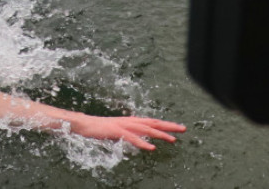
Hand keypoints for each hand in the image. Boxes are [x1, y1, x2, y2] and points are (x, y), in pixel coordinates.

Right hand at [70, 115, 185, 150]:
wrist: (85, 124)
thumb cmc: (101, 128)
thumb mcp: (119, 130)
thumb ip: (131, 133)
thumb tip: (141, 137)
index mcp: (132, 121)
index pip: (153, 121)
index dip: (166, 124)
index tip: (178, 127)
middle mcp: (130, 121)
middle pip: (153, 123)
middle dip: (169, 126)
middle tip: (183, 129)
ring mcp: (124, 125)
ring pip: (146, 129)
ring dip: (160, 134)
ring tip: (172, 140)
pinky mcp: (117, 131)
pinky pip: (132, 138)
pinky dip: (142, 143)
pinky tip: (151, 148)